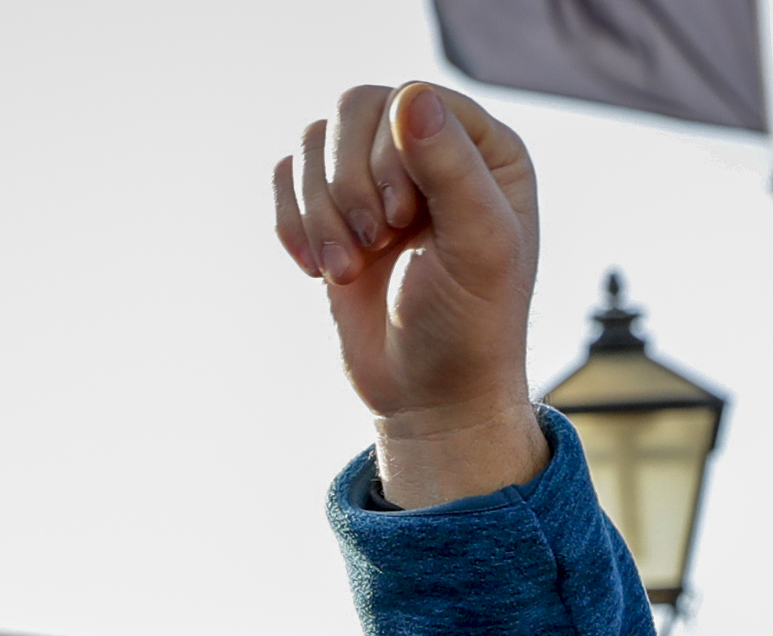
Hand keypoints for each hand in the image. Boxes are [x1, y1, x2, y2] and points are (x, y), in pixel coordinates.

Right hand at [273, 81, 548, 508]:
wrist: (429, 401)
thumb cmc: (469, 330)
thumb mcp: (477, 249)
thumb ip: (452, 169)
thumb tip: (410, 97)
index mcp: (485, 151)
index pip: (411, 100)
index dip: (390, 154)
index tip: (403, 222)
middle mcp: (433, 153)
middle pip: (355, 109)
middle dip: (348, 181)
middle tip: (374, 243)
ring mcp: (379, 181)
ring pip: (315, 140)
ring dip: (319, 209)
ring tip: (344, 269)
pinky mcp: (336, 212)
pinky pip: (287, 176)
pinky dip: (292, 222)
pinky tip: (318, 269)